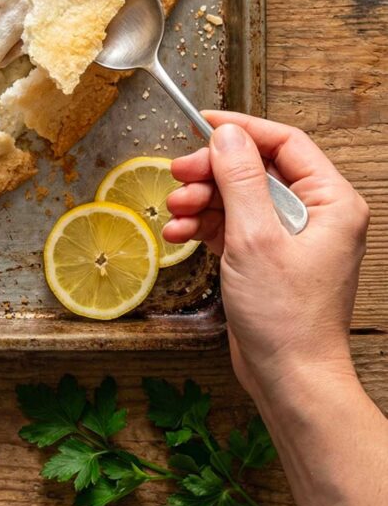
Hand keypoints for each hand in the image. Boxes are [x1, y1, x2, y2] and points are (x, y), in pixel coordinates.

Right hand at [163, 112, 368, 399]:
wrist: (291, 382)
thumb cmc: (287, 318)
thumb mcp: (255, 239)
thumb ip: (240, 180)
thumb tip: (227, 134)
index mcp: (331, 201)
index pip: (284, 142)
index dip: (242, 129)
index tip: (202, 123)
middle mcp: (316, 214)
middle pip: (255, 168)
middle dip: (212, 171)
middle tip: (178, 175)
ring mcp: (290, 237)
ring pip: (238, 196)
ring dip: (201, 199)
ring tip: (174, 211)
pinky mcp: (268, 258)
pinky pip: (232, 225)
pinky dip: (203, 225)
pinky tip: (178, 234)